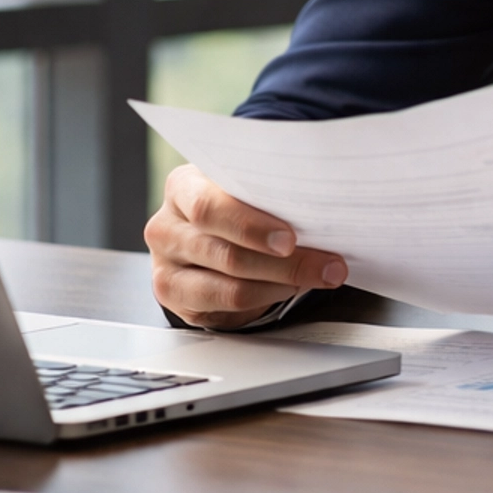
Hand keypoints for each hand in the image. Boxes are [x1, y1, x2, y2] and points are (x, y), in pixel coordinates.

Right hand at [145, 163, 347, 328]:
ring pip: (232, 285)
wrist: (205, 233)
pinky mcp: (175, 297)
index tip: (290, 237)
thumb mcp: (242, 189)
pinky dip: (267, 297)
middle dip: (285, 262)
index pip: (209, 207)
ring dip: (284, 282)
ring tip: (319, 275)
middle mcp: (166, 226)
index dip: (251, 226)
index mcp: (183, 186)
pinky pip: (228, 305)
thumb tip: (322, 210)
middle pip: (226, 253)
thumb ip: (267, 194)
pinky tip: (290, 287)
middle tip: (327, 264)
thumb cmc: (231, 204)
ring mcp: (165, 266)